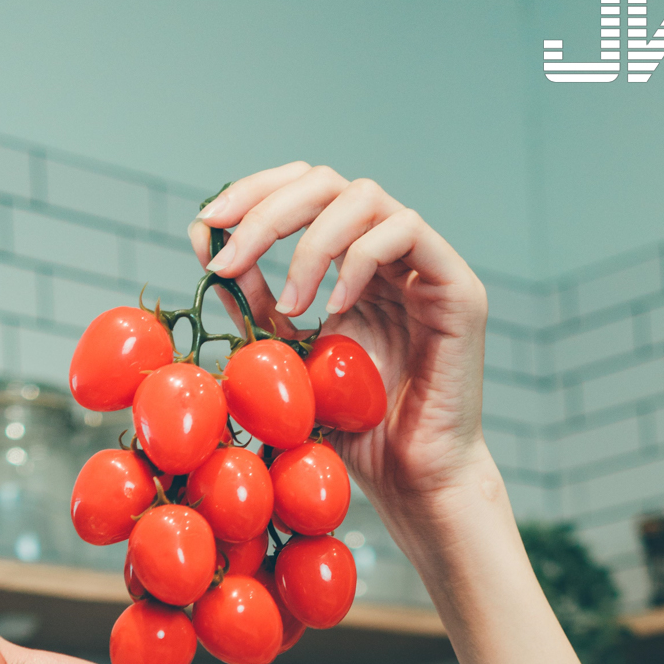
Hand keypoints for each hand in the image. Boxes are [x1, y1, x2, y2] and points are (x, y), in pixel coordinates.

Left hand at [187, 163, 488, 514]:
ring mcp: (426, 266)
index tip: (206, 226)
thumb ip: (257, 306)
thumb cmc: (356, 432)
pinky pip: (406, 232)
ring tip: (290, 306)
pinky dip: (359, 259)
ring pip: (364, 197)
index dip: (253, 195)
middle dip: (267, 208)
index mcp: (350, 263)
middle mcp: (390, 254)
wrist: (412, 481)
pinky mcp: (457, 287)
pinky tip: (335, 307)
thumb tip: (207, 248)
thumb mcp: (288, 360)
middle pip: (326, 182)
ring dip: (310, 243)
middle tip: (230, 254)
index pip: (302, 193)